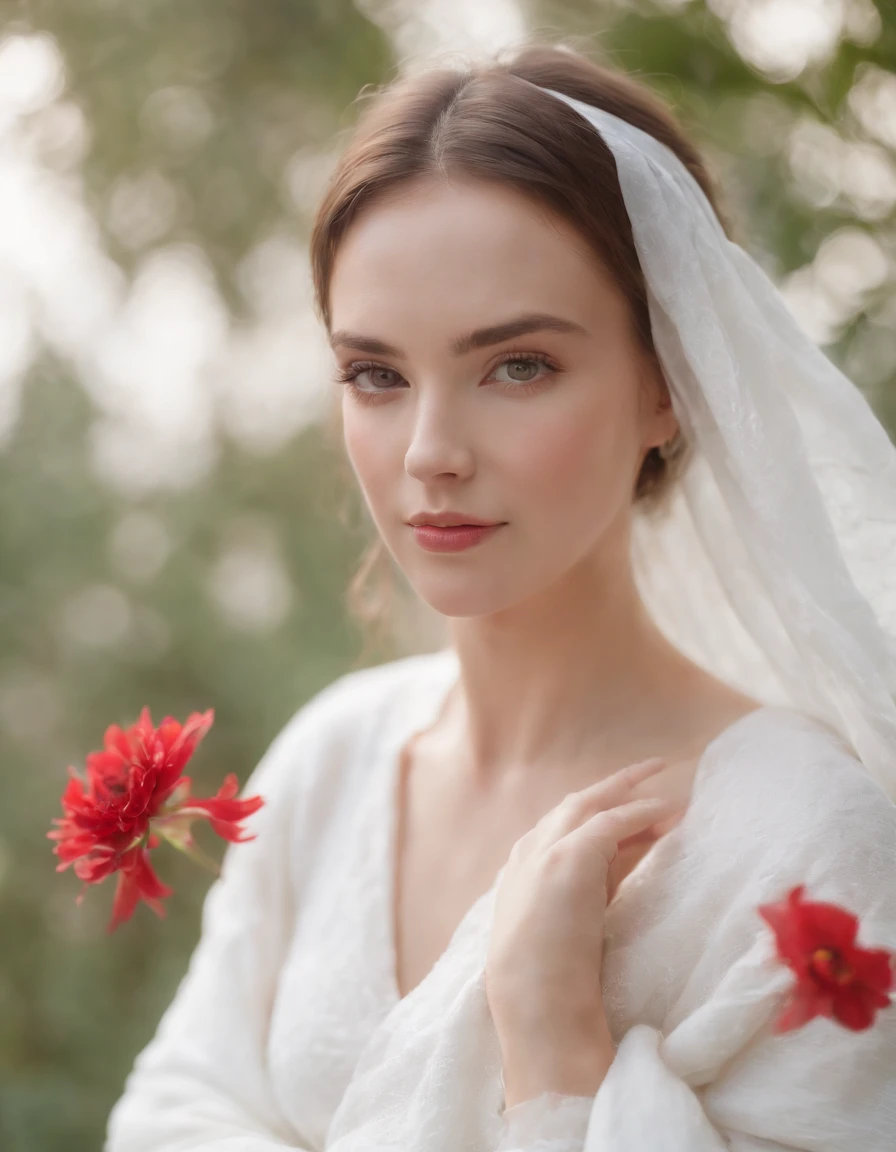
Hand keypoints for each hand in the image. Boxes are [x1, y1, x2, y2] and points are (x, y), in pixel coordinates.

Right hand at [485, 757, 683, 1056]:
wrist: (535, 1002)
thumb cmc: (548, 982)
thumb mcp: (564, 929)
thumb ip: (588, 896)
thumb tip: (623, 874)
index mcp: (522, 871)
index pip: (565, 831)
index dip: (603, 822)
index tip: (638, 824)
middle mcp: (529, 852)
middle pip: (575, 805)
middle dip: (613, 788)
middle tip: (649, 774)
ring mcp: (546, 850)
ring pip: (591, 802)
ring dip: (630, 790)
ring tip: (665, 780)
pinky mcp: (571, 855)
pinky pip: (614, 819)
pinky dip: (642, 810)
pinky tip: (669, 809)